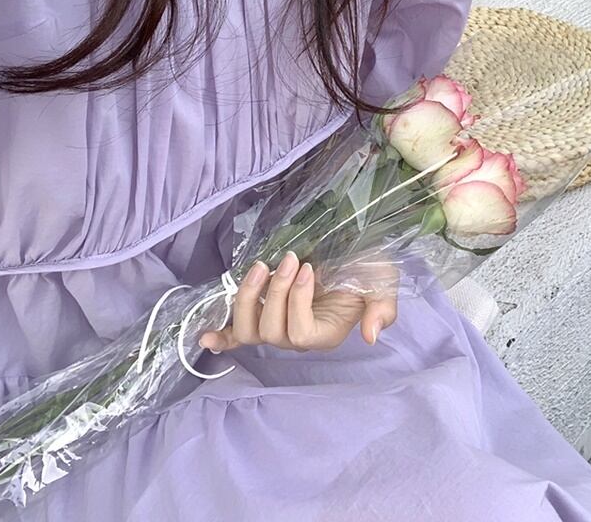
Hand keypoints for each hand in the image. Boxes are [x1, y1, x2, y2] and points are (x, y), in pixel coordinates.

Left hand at [199, 251, 397, 351]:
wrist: (352, 255)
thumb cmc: (367, 270)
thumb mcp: (384, 284)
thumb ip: (382, 309)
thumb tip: (370, 335)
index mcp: (326, 333)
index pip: (301, 333)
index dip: (297, 302)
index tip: (307, 268)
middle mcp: (297, 336)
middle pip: (271, 332)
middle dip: (275, 292)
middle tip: (289, 259)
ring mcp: (277, 327)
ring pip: (249, 330)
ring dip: (249, 297)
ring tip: (261, 267)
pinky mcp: (263, 314)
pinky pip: (237, 335)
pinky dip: (222, 336)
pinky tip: (206, 335)